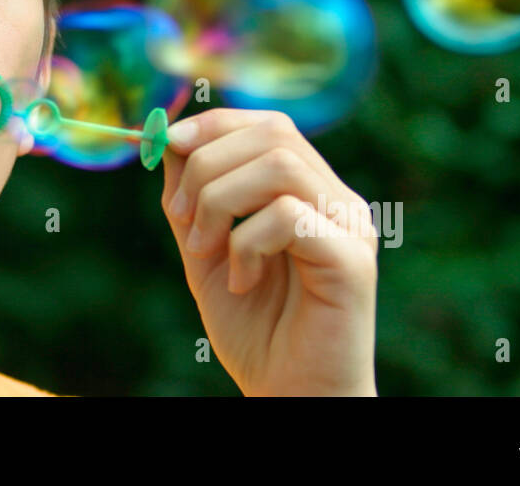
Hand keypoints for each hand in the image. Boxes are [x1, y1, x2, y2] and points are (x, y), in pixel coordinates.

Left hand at [160, 108, 378, 395]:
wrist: (289, 394)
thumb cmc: (255, 329)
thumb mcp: (206, 252)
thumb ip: (191, 199)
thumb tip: (167, 140)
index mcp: (309, 191)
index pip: (269, 126)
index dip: (215, 125)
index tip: (167, 144)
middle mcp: (337, 200)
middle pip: (273, 134)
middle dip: (208, 165)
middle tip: (182, 218)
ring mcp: (350, 226)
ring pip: (279, 166)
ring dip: (221, 202)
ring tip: (206, 251)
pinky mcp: (352, 260)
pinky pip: (289, 216)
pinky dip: (247, 243)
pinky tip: (243, 281)